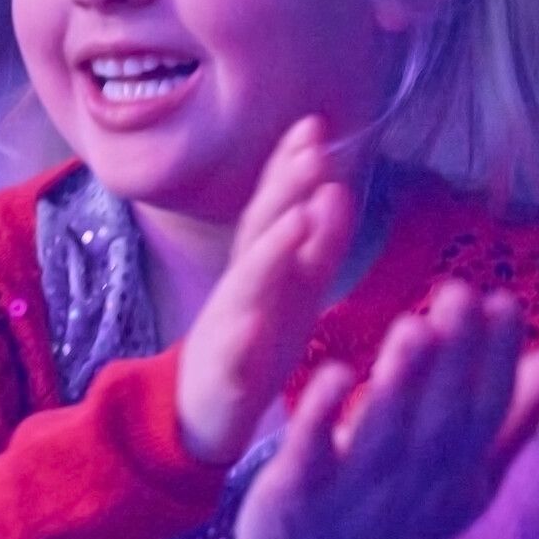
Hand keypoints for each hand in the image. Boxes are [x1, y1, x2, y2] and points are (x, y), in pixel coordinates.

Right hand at [175, 116, 356, 462]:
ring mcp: (229, 329)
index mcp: (263, 268)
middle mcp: (242, 288)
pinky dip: (242, 338)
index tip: (315, 124)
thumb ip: (317, 243)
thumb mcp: (294, 290)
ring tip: (296, 219)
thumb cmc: (255, 344)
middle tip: (312, 150)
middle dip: (284, 191)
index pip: (275, 207)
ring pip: (247, 286)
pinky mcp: (224, 377)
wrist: (201, 414)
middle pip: (260, 233)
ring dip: (271, 250)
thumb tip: (337, 188)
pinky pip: (233, 357)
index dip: (291, 166)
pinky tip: (254, 322)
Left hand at [202, 283, 538, 538]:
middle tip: (461, 294)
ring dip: (401, 383)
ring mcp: (356, 495)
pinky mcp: (296, 498)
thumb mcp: (465, 484)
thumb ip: (512, 423)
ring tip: (414, 326)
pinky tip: (335, 372)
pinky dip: (323, 417)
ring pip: (384, 436)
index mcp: (457, 478)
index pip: (486, 414)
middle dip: (454, 358)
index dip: (497, 362)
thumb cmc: (395, 525)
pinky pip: (312, 456)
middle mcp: (413, 487)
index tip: (504, 303)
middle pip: (440, 420)